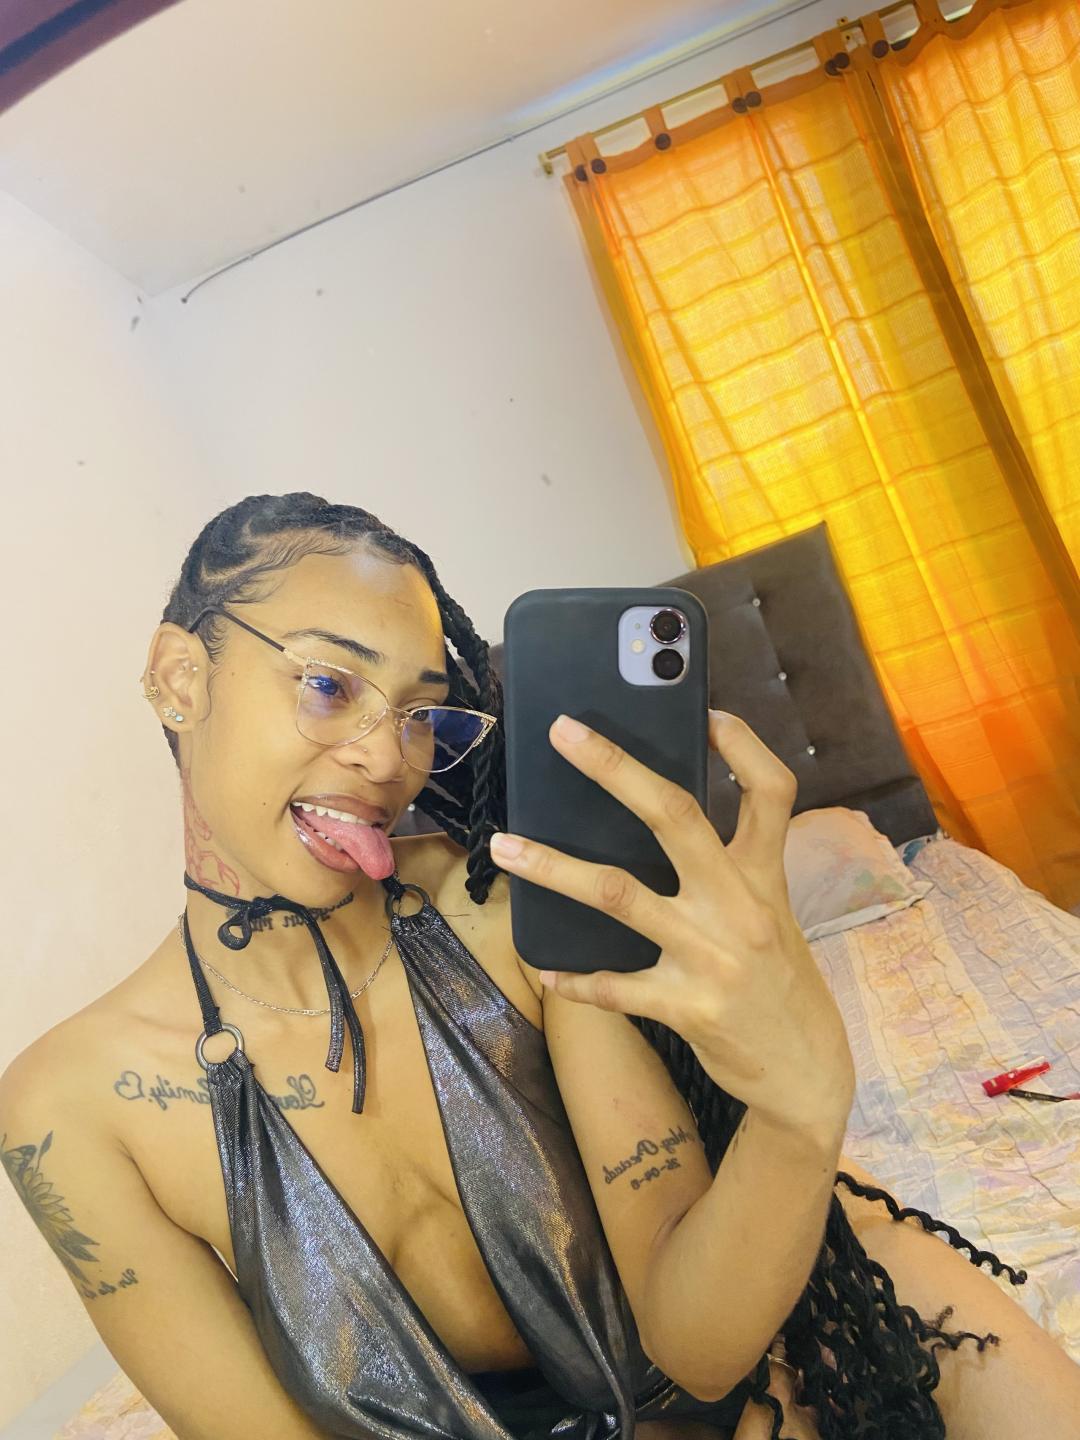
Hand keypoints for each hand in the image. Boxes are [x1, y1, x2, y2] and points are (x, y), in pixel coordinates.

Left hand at [488, 711, 854, 1136]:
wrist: (807, 1072)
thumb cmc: (780, 981)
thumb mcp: (771, 913)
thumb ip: (729, 868)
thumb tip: (658, 817)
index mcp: (764, 876)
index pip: (771, 793)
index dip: (745, 748)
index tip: (710, 711)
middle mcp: (739, 906)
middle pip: (675, 817)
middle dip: (615, 769)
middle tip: (563, 732)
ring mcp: (711, 956)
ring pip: (618, 895)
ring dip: (554, 868)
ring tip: (504, 846)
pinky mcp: (687, 1007)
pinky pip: (614, 987)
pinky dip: (575, 978)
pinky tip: (545, 968)